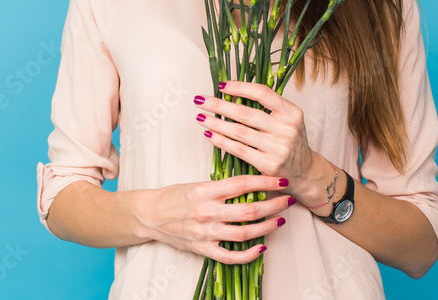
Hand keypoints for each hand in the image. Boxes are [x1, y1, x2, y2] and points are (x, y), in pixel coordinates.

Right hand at [139, 175, 292, 263]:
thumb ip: (221, 186)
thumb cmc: (173, 196)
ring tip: (279, 220)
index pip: (242, 184)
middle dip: (273, 205)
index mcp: (205, 191)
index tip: (282, 181)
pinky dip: (249, 254)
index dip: (265, 182)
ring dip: (267, 227)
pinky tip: (262, 247)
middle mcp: (207, 212)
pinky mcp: (203, 248)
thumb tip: (250, 185)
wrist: (150, 215)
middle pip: (249, 211)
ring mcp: (205, 232)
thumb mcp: (197, 184)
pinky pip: (231, 256)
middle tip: (288, 200)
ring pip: (244, 233)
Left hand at [193, 80, 317, 190]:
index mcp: (291, 112)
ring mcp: (278, 148)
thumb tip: (231, 91)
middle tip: (200, 100)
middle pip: (245, 113)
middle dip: (218, 105)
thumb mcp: (287, 118)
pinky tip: (209, 134)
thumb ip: (267, 106)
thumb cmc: (290, 139)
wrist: (305, 171)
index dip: (239, 87)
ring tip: (200, 117)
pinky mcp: (268, 165)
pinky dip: (221, 141)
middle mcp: (286, 129)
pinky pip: (238, 150)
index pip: (262, 93)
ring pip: (238, 132)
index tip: (220, 85)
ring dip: (215, 123)